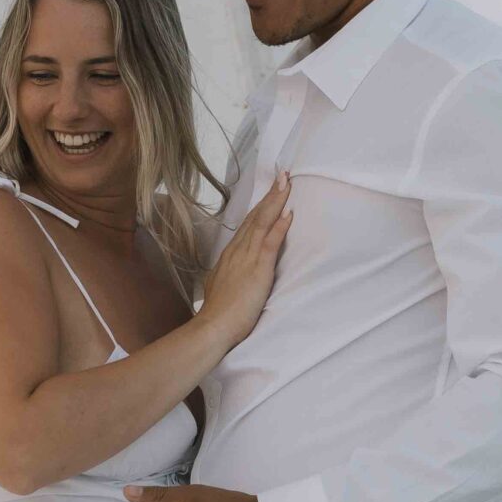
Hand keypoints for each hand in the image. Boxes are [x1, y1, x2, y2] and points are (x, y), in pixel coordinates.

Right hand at [199, 169, 291, 349]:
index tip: (270, 191)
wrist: (213, 326)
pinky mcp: (258, 268)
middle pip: (255, 217)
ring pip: (262, 222)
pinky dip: (279, 226)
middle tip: (282, 175)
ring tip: (287, 184)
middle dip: (270, 195)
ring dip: (276, 202)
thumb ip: (228, 273)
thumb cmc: (218, 312)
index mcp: (230, 254)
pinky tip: (288, 212)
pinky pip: (270, 242)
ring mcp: (247, 257)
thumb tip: (231, 269)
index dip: (260, 207)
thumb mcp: (220, 285)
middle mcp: (237, 250)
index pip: (248, 224)